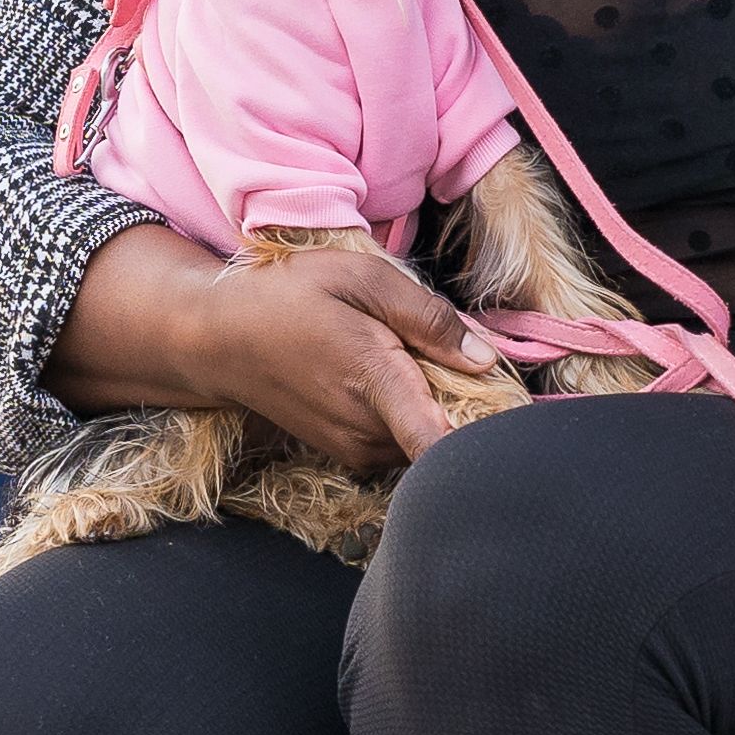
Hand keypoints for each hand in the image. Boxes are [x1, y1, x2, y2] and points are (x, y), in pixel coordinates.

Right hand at [55, 229, 494, 474]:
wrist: (219, 340)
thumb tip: (484, 357)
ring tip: (415, 361)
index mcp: (375, 383)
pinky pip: (404, 442)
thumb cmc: (289, 297)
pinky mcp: (349, 456)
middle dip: (468, 402)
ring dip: (439, 408)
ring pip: (427, 440)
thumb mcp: (360, 279)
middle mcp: (367, 431)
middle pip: (450, 436)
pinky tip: (393, 379)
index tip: (515, 419)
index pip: (440, 445)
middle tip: (457, 355)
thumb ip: (427, 318)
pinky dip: (413, 416)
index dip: (489, 438)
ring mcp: (356, 450)